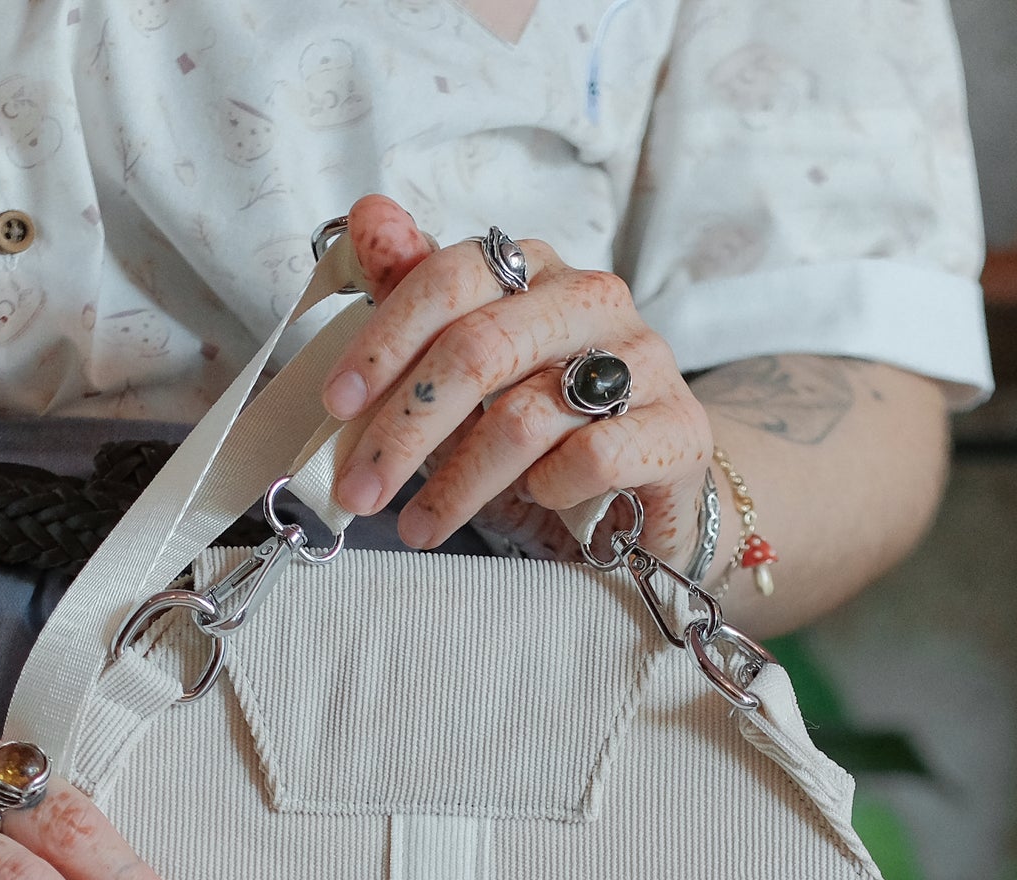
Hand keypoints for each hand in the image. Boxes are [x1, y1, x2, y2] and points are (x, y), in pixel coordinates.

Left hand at [320, 195, 711, 568]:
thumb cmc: (543, 432)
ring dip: (457, 483)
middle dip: (405, 429)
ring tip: (420, 526)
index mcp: (534, 269)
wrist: (647, 493)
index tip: (337, 404)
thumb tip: (367, 215)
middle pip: (479, 349)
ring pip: (526, 416)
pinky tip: (534, 503)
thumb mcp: (465, 373)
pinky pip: (591, 458)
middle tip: (358, 490)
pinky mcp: (679, 428)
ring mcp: (644, 360)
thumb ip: (415, 295)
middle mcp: (592, 299)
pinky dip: (546, 490)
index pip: (451, 278)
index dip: (385, 339)